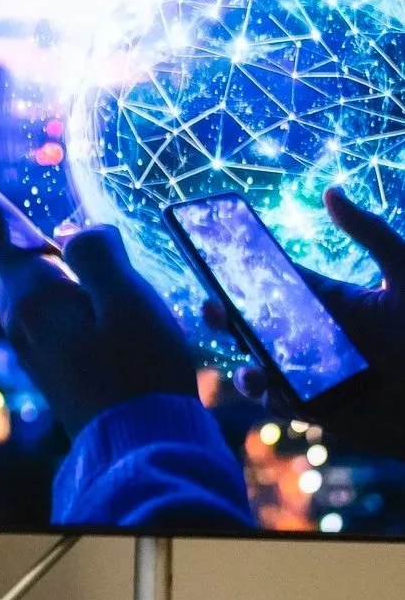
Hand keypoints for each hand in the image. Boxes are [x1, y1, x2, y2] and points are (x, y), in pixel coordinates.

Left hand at [0, 166, 196, 430]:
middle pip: (22, 256)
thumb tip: (75, 231)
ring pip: (39, 284)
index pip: (2, 234)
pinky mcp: (54, 364)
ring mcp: (34, 345)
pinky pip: (53, 310)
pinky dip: (65, 289)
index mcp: (32, 296)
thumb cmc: (140, 370)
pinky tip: (84, 292)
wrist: (139, 444)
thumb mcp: (127, 300)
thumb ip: (98, 253)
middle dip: (18, 227)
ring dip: (50, 259)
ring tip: (40, 238)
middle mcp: (21, 319)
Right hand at [204, 186, 404, 442]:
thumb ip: (369, 233)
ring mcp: (311, 373)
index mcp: (327, 301)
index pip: (273, 282)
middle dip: (224, 317)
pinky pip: (278, 402)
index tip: (213, 258)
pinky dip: (267, 396)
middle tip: (214, 306)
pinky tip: (270, 387)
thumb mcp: (403, 275)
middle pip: (251, 325)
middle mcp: (312, 336)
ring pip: (257, 367)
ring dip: (242, 367)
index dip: (239, 272)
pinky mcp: (316, 408)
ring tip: (250, 367)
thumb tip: (329, 191)